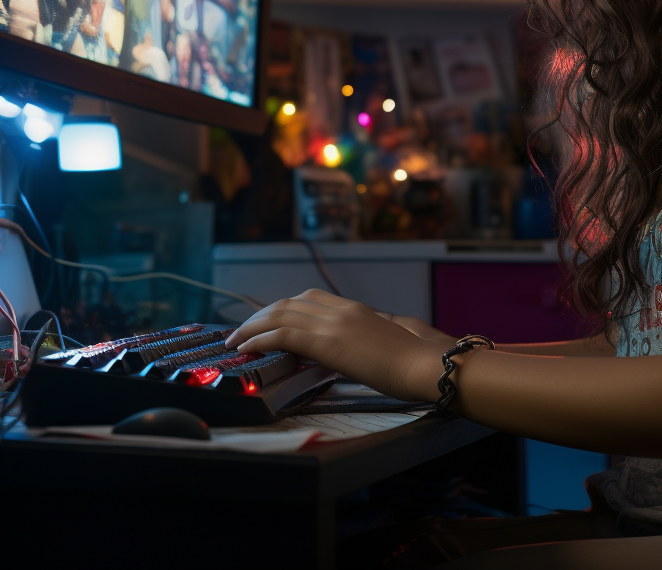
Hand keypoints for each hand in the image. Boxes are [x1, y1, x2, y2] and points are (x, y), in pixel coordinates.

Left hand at [225, 289, 441, 402]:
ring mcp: (334, 323)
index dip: (284, 307)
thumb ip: (370, 338)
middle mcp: (341, 310)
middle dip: (262, 315)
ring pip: (281, 314)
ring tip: (236, 339)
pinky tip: (246, 348)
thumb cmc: (415, 361)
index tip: (268, 320)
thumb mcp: (390, 342)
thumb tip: (360, 349)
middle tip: (244, 331)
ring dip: (253, 326)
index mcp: (356, 310)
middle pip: (290, 302)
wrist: (425, 364)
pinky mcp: (328, 342)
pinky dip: (259, 339)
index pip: (310, 298)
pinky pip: (283, 335)